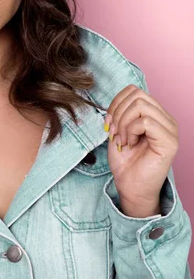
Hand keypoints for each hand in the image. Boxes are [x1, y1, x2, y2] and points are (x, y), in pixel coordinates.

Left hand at [104, 84, 177, 217]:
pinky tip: (129, 144)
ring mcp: (170, 130)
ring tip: (122, 139)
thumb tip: (116, 100)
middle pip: (137, 95)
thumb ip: (121, 112)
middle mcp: (166, 119)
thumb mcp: (119, 130)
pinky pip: (145, 122)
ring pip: (141, 105)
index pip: (134, 90)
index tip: (108, 123)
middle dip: (118, 112)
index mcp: (155, 114)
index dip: (116, 103)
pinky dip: (130, 131)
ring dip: (123, 122)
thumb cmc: (126, 162)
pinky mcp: (169, 142)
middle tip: (114, 132)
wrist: (131, 187)